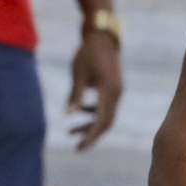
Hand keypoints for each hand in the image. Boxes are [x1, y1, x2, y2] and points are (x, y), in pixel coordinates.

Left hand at [67, 30, 122, 150]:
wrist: (102, 37)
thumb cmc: (87, 53)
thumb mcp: (79, 73)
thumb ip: (75, 95)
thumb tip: (68, 114)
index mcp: (109, 91)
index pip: (101, 120)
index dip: (91, 136)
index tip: (80, 147)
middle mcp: (116, 93)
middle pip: (107, 122)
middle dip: (92, 136)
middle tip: (77, 147)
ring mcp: (117, 91)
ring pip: (106, 115)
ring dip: (90, 125)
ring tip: (71, 132)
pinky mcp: (114, 88)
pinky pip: (106, 106)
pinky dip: (94, 113)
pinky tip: (79, 112)